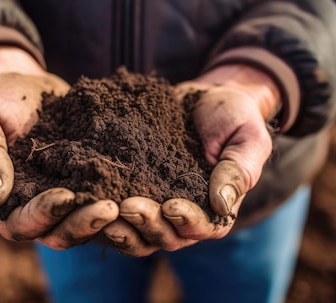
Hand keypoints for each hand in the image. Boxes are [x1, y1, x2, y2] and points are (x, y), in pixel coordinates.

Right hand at [0, 46, 118, 248]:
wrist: (25, 85)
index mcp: (7, 202)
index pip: (23, 224)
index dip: (44, 214)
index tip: (66, 194)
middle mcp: (39, 208)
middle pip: (61, 232)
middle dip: (85, 223)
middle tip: (110, 207)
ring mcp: (68, 197)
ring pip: (89, 223)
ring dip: (108, 218)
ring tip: (132, 202)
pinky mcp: (92, 182)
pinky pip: (108, 198)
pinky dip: (124, 198)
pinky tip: (144, 188)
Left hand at [103, 64, 280, 255]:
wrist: (204, 99)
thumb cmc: (234, 118)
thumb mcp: (247, 139)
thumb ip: (239, 171)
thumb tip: (222, 205)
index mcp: (216, 212)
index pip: (202, 228)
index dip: (185, 222)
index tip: (170, 206)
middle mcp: (184, 217)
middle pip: (165, 236)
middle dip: (147, 224)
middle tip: (128, 206)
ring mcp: (157, 207)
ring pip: (138, 232)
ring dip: (122, 228)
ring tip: (105, 212)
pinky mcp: (134, 191)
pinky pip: (118, 211)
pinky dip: (105, 212)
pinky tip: (88, 200)